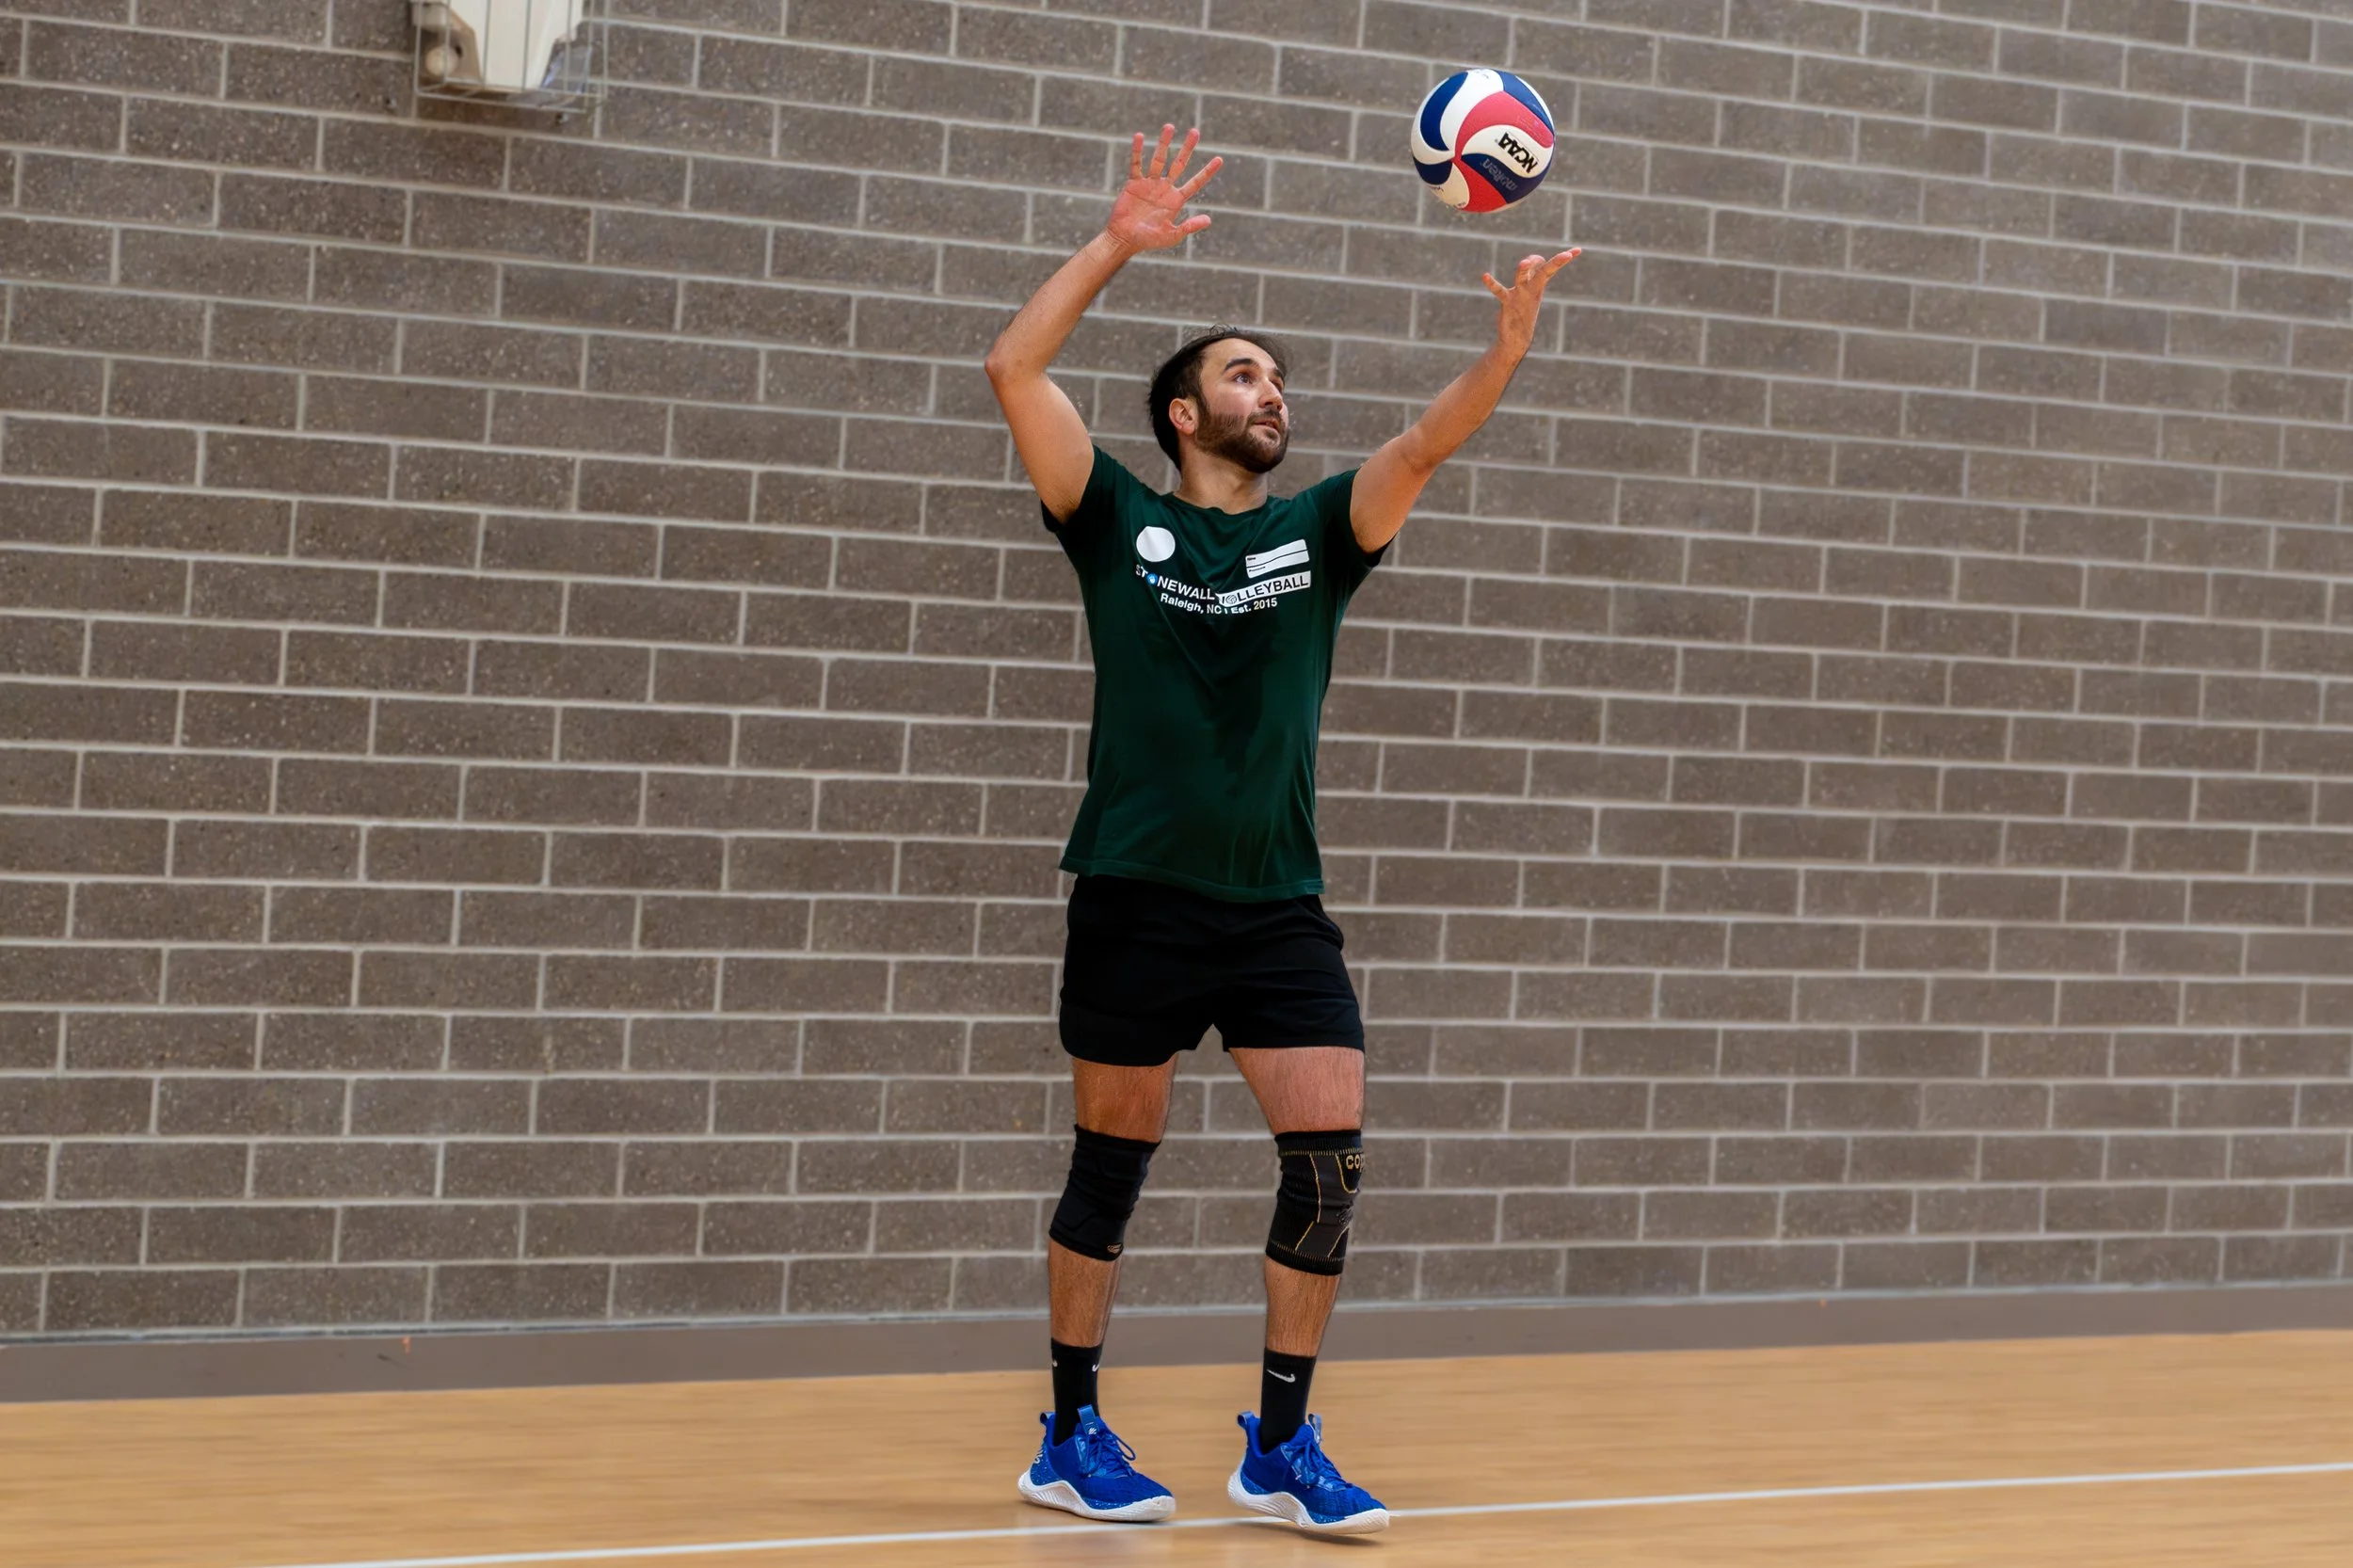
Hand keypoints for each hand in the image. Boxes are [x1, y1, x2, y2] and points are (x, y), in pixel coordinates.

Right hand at [1104, 125, 1222, 254]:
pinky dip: (1137, 151)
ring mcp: (1149, 184)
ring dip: (1164, 143)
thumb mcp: (1172, 235)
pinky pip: (1136, 164)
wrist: (1125, 239)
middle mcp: (1165, 188)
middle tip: (1195, 131)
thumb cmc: (1149, 240)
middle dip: (1187, 148)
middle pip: (1179, 164)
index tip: (1219, 159)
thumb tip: (1208, 220)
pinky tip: (1139, 136)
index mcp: (1176, 200)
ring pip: (1158, 159)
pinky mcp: (1134, 183)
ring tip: (1170, 126)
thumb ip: (1189, 227)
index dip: (1207, 172)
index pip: (1195, 183)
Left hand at [1483, 249, 1580, 352]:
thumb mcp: (1532, 291)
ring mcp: (1520, 295)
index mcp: (1539, 285)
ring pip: (1522, 277)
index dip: (1563, 258)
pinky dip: (1491, 284)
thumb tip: (1535, 258)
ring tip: (1525, 262)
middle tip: (1566, 255)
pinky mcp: (1507, 302)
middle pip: (1545, 271)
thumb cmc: (1524, 310)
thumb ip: (1532, 274)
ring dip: (1524, 269)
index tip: (1577, 250)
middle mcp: (1532, 288)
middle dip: (1556, 262)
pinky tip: (1484, 276)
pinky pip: (1498, 291)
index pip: (1552, 268)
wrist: (1517, 337)